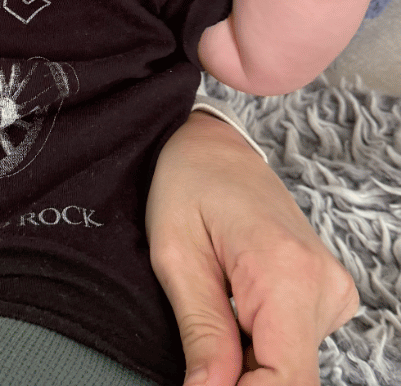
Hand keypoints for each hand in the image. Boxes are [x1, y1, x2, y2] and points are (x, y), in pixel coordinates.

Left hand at [147, 111, 357, 385]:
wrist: (214, 145)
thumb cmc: (187, 185)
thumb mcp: (175, 255)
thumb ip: (200, 331)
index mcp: (286, 273)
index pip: (286, 382)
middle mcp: (323, 284)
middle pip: (290, 379)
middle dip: (240, 385)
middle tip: (196, 367)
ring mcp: (331, 290)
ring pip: (290, 368)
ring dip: (248, 368)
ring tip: (209, 321)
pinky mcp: (326, 295)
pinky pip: (294, 347)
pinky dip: (259, 350)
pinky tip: (231, 316)